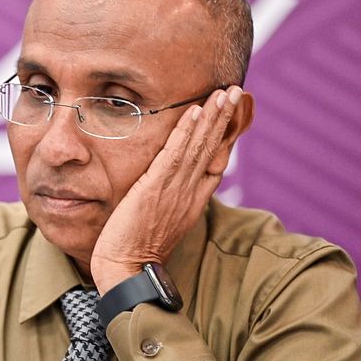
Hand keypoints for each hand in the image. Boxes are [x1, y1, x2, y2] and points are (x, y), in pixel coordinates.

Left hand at [90, 86, 244, 294]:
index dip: (224, 135)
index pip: (214, 161)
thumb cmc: (136, 248)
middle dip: (224, 118)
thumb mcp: (159, 219)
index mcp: (192, 200)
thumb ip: (167, 199)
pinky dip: (187, 132)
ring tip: (222, 93)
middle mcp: (189, 192)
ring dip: (212, 117)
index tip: (232, 112)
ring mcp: (175, 190)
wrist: (127, 270)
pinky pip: (175, 154)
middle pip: (213, 148)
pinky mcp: (156, 189)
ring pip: (199, 146)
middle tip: (233, 91)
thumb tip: (164, 183)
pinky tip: (195, 111)